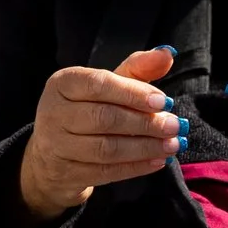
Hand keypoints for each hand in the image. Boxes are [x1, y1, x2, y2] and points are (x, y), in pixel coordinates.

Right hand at [17, 46, 184, 220]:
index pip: (98, 85)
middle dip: (144, 123)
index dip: (132, 93)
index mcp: (63, 83)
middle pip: (104, 118)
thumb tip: (168, 54)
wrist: (52, 154)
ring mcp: (58, 145)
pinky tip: (158, 161)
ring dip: (145, 148)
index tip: (164, 101)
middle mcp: (54, 112)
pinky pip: (106, 172)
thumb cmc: (86, 110)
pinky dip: (136, 167)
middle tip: (174, 126)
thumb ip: (136, 69)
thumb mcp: (107, 86)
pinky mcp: (67, 173)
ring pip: (106, 149)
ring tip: (172, 145)